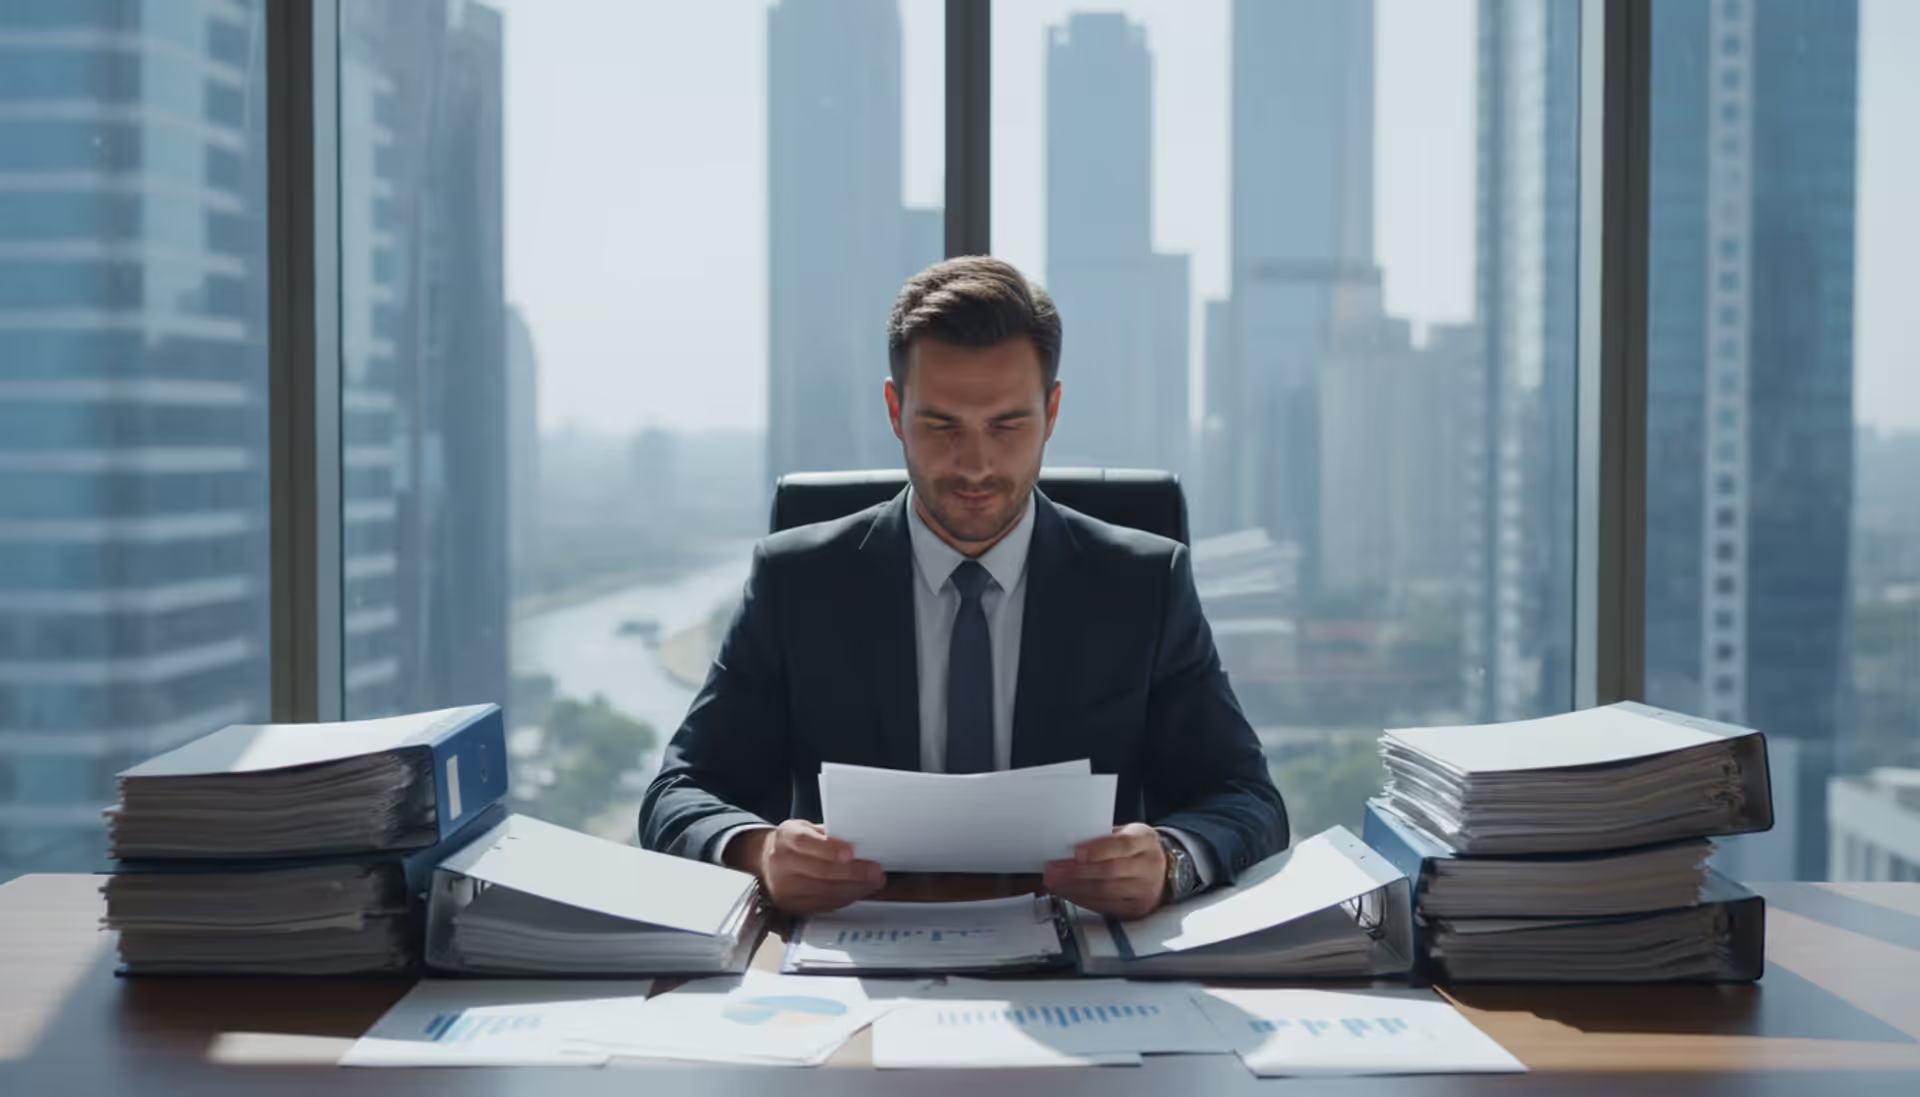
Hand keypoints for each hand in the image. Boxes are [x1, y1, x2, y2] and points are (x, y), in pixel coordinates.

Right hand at [723, 819, 884, 914]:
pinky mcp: (793, 906)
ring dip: (855, 889)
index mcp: (785, 840)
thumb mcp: (804, 828)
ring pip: (826, 892)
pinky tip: (858, 891)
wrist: (765, 861)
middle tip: (875, 872)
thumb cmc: (790, 842)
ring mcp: (786, 889)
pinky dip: (845, 898)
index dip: (829, 850)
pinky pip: (825, 904)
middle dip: (853, 874)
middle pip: (821, 872)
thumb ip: (827, 835)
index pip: (806, 845)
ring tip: (873, 882)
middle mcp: (782, 865)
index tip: (851, 853)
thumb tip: (859, 844)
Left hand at [1042, 823, 1166, 919]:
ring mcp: (1144, 891)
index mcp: (1145, 841)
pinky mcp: (1135, 908)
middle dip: (1076, 872)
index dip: (1097, 850)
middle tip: (1053, 870)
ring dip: (1074, 888)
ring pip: (1105, 891)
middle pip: (1110, 871)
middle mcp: (1149, 867)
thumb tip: (1069, 845)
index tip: (1075, 852)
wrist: (1162, 870)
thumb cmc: (1137, 848)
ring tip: (1054, 882)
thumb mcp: (1126, 833)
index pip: (1122, 845)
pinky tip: (1068, 892)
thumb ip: (1103, 837)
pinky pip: (1104, 906)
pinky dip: (1082, 899)